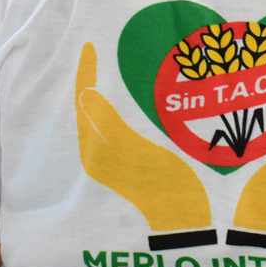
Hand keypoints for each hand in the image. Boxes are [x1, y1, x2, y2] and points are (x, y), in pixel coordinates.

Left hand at [75, 42, 213, 232]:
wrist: (183, 221)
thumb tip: (84, 92)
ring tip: (117, 65)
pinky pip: (115, 126)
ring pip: (102, 115)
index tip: (91, 45)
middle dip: (94, 77)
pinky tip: (136, 96)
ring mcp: (112, 157)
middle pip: (88, 107)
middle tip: (104, 49)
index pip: (82, 102)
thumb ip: (110, 124)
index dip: (85, 72)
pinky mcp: (126, 161)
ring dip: (107, 90)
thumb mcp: (137, 152)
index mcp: (95, 150)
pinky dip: (120, 106)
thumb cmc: (164, 187)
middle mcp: (98, 152)